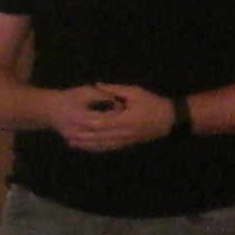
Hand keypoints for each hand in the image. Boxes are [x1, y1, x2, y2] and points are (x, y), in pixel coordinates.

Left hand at [51, 83, 174, 152]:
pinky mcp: (126, 144)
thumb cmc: (152, 103)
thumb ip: (115, 90)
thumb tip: (97, 86)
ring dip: (86, 144)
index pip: (102, 122)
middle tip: (66, 134)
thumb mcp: (135, 92)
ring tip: (71, 142)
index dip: (86, 122)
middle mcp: (123, 133)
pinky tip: (87, 147)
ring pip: (102, 145)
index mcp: (125, 120)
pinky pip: (109, 148)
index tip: (72, 118)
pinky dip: (96, 148)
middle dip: (82, 136)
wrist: (169, 120)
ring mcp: (124, 141)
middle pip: (98, 137)